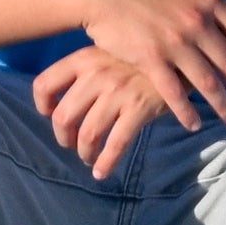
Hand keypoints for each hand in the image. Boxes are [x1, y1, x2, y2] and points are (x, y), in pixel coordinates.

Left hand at [33, 39, 183, 174]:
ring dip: (85, 153)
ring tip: (90, 158)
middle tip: (72, 145)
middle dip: (64, 138)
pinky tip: (102, 172)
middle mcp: (96, 74)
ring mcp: (118, 92)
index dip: (43, 106)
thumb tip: (67, 100)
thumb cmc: (142, 59)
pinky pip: (116, 143)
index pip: (44, 84)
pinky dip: (106, 163)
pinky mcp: (139, 108)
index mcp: (84, 58)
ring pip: (87, 134)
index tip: (51, 116)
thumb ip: (88, 70)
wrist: (182, 55)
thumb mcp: (110, 51)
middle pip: (62, 117)